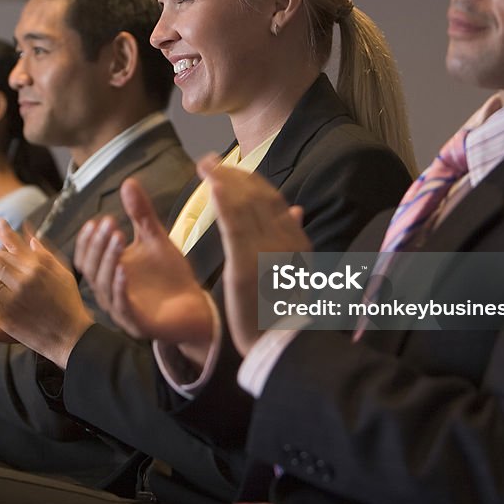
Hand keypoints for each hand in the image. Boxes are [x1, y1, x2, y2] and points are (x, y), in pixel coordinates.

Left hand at [0, 220, 92, 368]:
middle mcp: (23, 281)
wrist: (70, 336)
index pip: (14, 247)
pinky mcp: (5, 315)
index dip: (3, 234)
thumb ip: (45, 254)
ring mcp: (12, 299)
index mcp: (38, 268)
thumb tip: (30, 236)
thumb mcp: (62, 272)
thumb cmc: (69, 303)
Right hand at [75, 178, 212, 358]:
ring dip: (108, 260)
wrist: (196, 307)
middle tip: (109, 224)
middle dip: (98, 244)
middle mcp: (109, 292)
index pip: (86, 256)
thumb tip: (128, 182)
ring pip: (103, 285)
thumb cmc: (171, 276)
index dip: (88, 239)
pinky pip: (121, 306)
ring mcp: (121, 309)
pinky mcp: (137, 324)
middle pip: (90, 268)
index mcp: (109, 273)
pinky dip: (119, 287)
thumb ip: (140, 214)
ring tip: (118, 237)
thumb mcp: (155, 239)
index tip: (98, 220)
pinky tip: (123, 269)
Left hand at [202, 155, 309, 356]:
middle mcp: (284, 240)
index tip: (230, 167)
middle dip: (233, 173)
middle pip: (257, 196)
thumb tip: (299, 209)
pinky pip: (235, 226)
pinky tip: (213, 185)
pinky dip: (225, 202)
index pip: (272, 199)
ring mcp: (265, 251)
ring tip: (205, 165)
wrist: (283, 343)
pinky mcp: (246, 264)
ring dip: (224, 179)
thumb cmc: (285, 311)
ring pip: (245, 205)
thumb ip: (293, 237)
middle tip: (209, 160)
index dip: (250, 179)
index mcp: (295, 240)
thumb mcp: (296, 270)